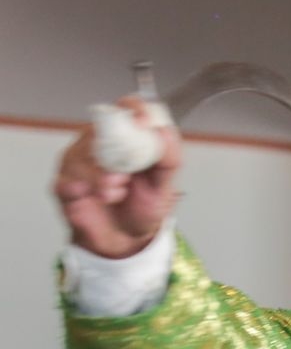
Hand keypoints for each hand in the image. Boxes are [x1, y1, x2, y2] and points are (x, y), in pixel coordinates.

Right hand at [52, 96, 180, 258]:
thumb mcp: (165, 184)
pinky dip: (87, 188)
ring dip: (103, 177)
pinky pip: (68, 177)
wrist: (127, 240)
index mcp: (124, 138)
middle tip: (126, 175)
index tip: (143, 121)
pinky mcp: (63, 182)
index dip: (133, 109)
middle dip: (116, 154)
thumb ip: (169, 158)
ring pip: (81, 154)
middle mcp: (98, 144)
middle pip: (98, 129)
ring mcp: (77, 161)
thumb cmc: (143, 207)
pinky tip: (100, 197)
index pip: (125, 108)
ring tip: (117, 193)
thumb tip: (165, 131)